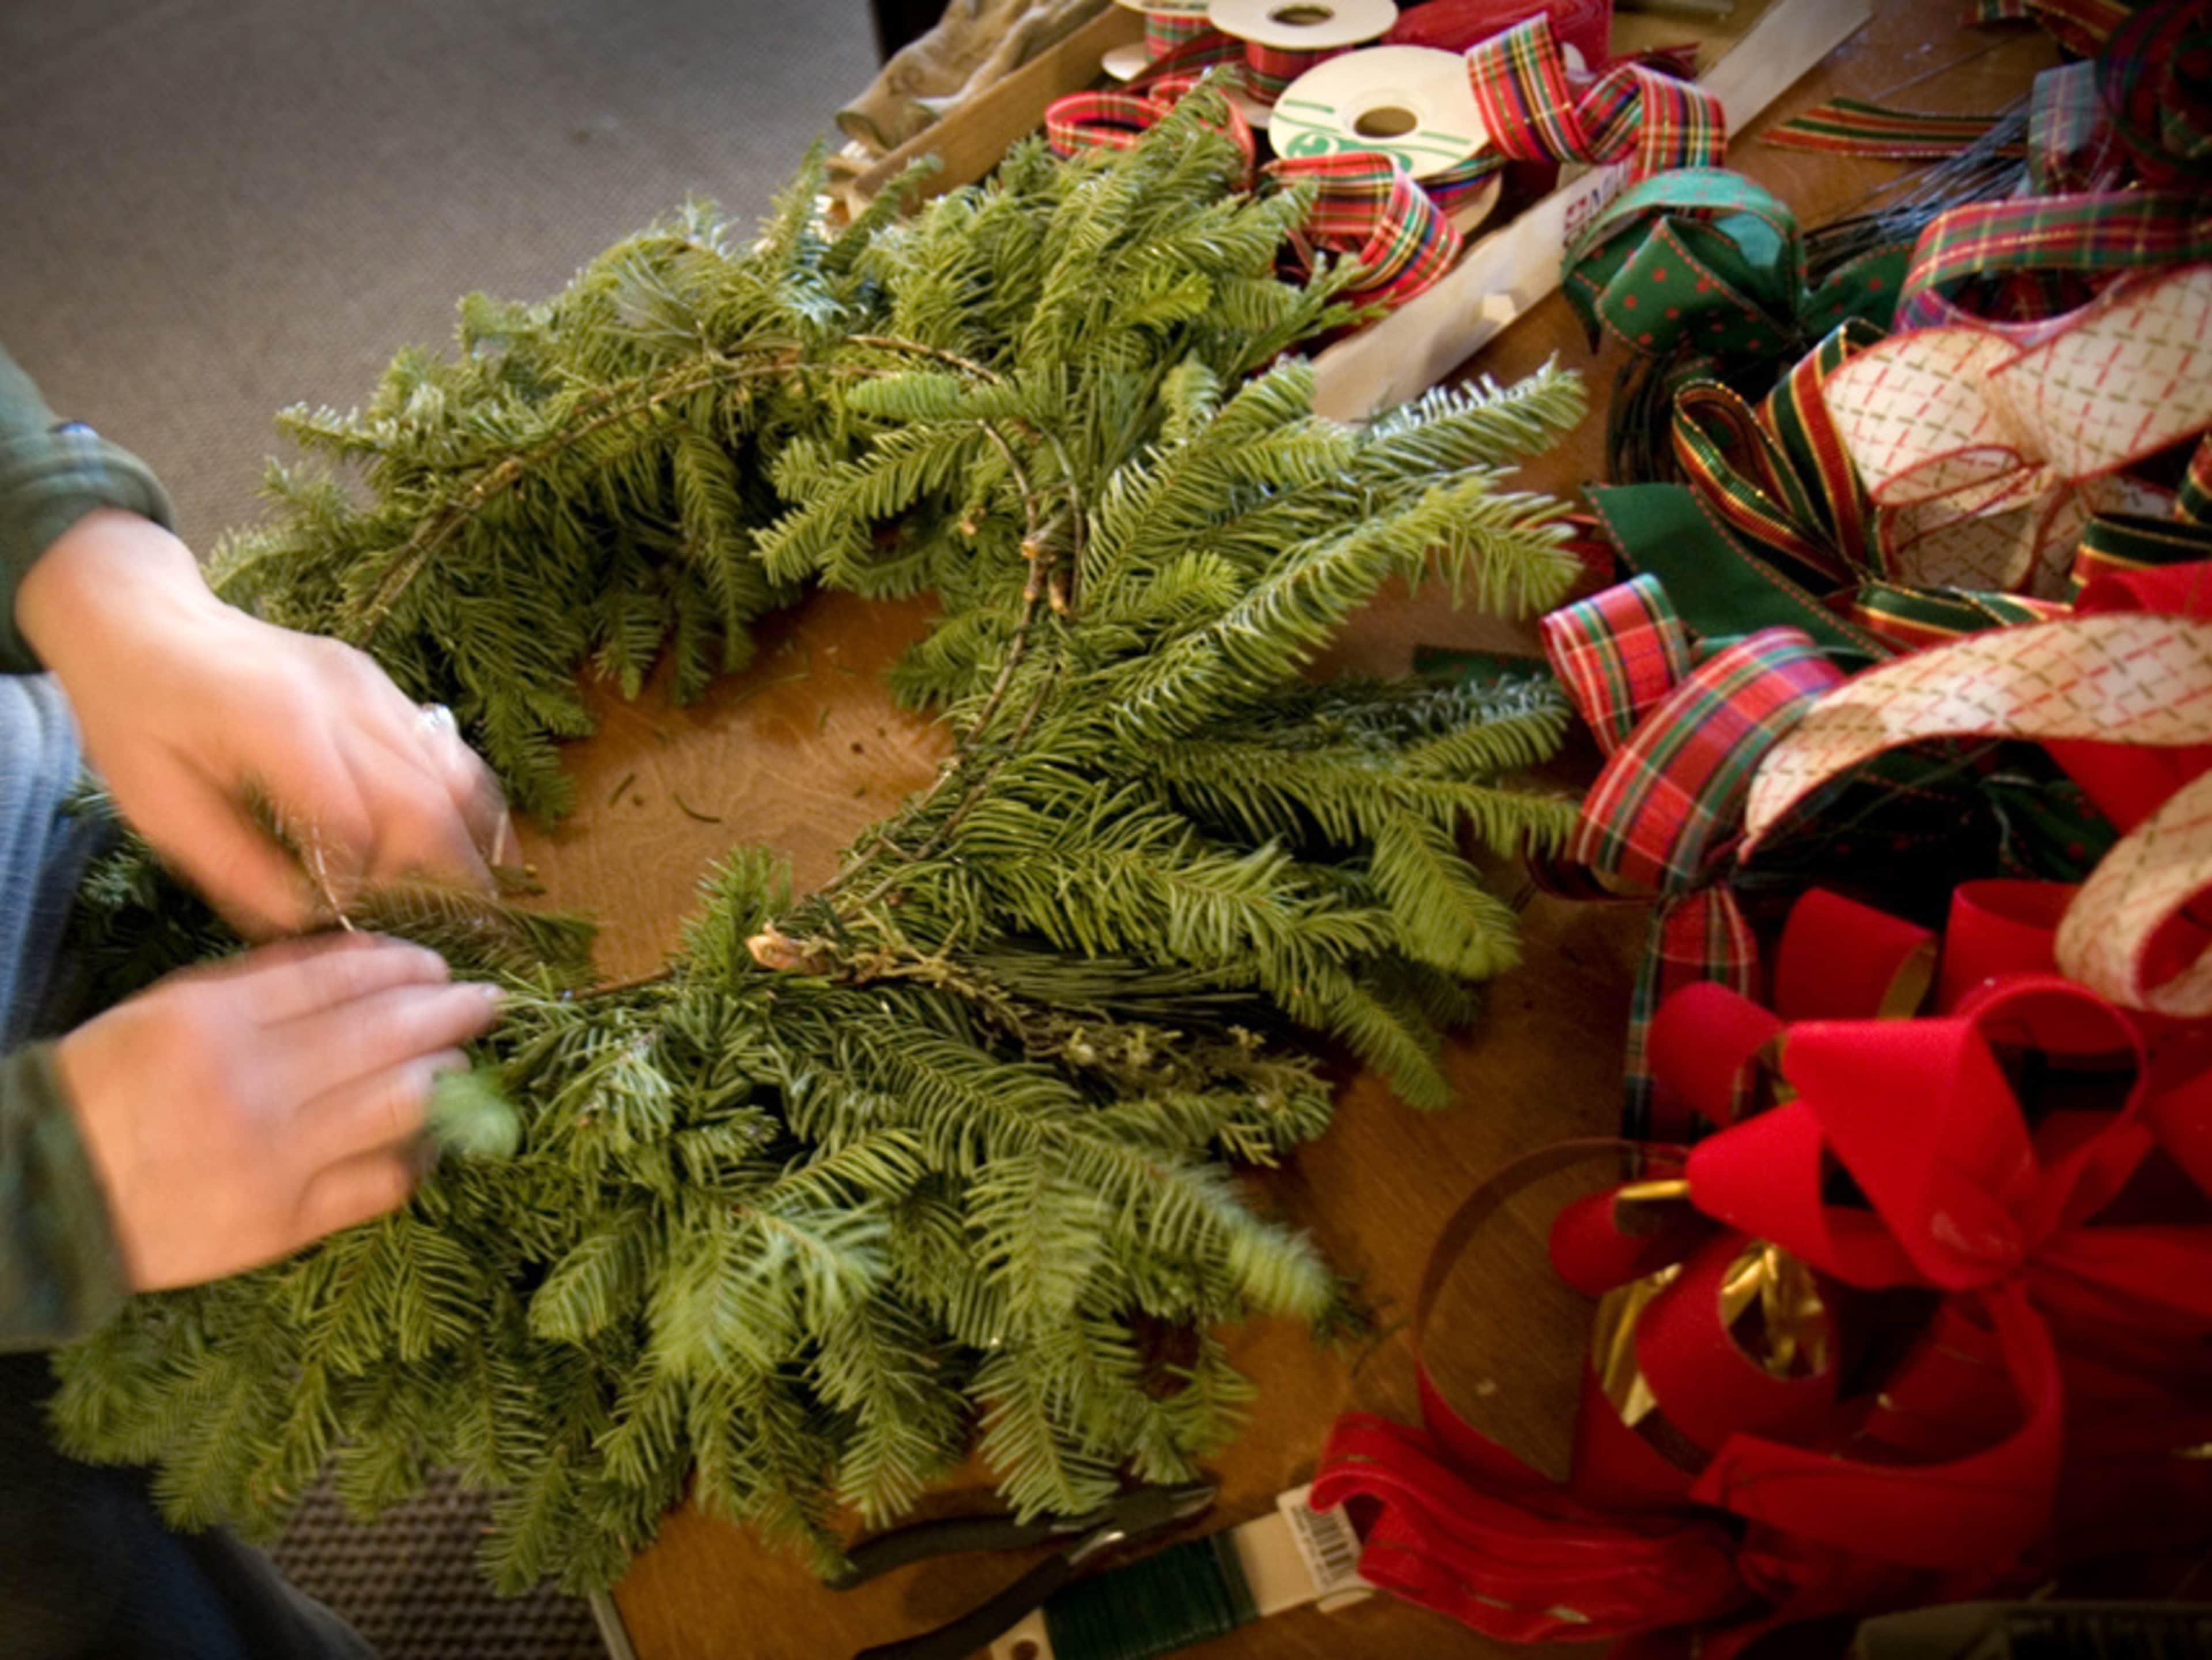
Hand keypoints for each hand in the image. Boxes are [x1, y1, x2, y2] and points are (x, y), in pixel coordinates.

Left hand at [15, 510, 513, 937]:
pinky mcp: (386, 688)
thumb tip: (310, 925)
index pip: (354, 828)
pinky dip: (468, 807)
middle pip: (427, 804)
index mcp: (280, 727)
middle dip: (445, 878)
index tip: (348, 923)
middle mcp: (346, 701)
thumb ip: (235, 870)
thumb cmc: (138, 718)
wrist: (145, 620)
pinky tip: (464, 847)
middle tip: (452, 930)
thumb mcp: (159, 806)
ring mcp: (375, 689)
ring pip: (458, 776)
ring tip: (474, 898)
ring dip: (473, 844)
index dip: (360, 887)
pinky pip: (452, 754)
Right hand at [54, 932, 502, 1288]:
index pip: (342, 978)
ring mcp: (277, 1160)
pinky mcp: (287, 1225)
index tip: (436, 963)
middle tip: (486, 1001)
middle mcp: (255, 1086)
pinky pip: (383, 1183)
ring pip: (401, 1104)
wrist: (50, 1196)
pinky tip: (433, 1136)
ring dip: (448, 1075)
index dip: (404, 965)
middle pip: (386, 1034)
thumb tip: (364, 958)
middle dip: (450, 1011)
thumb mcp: (170, 1010)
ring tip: (463, 1061)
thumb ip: (263, 982)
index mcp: (216, 1023)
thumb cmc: (111, 1089)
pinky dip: (420, 1154)